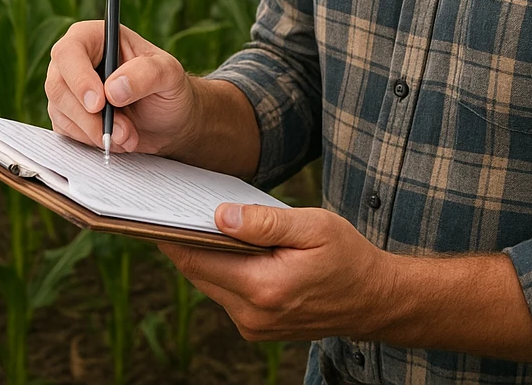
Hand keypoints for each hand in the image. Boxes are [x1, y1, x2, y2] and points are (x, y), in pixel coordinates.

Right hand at [45, 20, 194, 155]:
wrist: (169, 120)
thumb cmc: (168, 88)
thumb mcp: (169, 74)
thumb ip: (147, 74)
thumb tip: (114, 88)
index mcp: (97, 37)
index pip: (70, 51)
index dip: (79, 78)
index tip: (99, 103)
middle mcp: (77, 60)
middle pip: (58, 85)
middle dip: (90, 116)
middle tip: (122, 129)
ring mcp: (69, 88)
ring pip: (61, 111)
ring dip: (95, 131)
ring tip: (128, 134)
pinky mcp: (67, 114)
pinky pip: (65, 130)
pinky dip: (91, 140)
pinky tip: (117, 138)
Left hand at [158, 203, 390, 342]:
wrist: (374, 299)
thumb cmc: (348, 255)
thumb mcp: (313, 227)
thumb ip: (265, 222)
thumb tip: (219, 215)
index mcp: (264, 287)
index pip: (198, 259)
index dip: (173, 234)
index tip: (157, 209)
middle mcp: (252, 314)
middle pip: (198, 272)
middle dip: (185, 239)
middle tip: (174, 204)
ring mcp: (253, 326)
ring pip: (211, 283)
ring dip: (205, 254)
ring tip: (201, 218)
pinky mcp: (257, 327)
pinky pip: (227, 293)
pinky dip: (223, 268)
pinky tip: (228, 244)